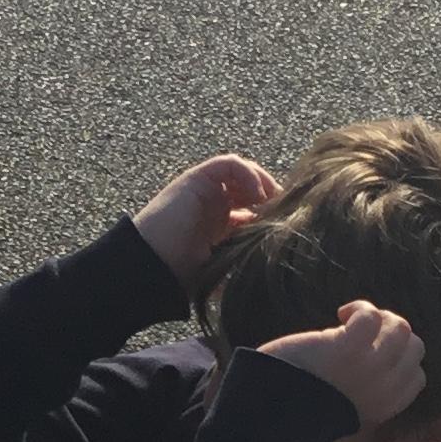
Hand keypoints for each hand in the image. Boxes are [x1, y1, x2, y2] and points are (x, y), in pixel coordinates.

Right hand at [132, 153, 277, 289]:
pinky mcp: (196, 179)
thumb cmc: (181, 277)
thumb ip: (244, 265)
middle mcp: (214, 205)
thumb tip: (276, 270)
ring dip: (262, 182)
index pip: (256, 211)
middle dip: (272, 197)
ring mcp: (205, 191)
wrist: (150, 267)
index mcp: (221, 227)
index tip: (289, 226)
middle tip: (287, 210)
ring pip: (242, 172)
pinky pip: (228, 164)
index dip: (274, 214)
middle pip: (252, 188)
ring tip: (272, 202)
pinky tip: (257, 196)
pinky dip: (247, 174)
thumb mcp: (225, 272)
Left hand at [259, 300, 424, 428]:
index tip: (371, 352)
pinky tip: (340, 314)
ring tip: (349, 321)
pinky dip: (360, 308)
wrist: (269, 411)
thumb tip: (374, 346)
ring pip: (401, 328)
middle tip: (361, 332)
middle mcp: (384, 389)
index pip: (417, 375)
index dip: (398, 356)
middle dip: (390, 333)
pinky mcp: (348, 349)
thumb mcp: (344, 400)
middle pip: (415, 347)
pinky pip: (371, 317)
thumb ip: (366, 382)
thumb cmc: (299, 402)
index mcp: (385, 406)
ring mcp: (369, 368)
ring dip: (378, 316)